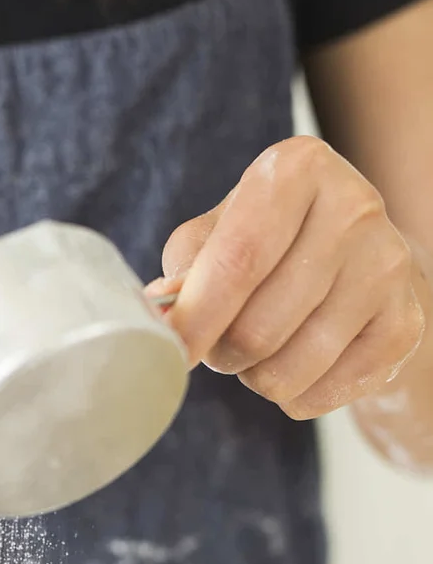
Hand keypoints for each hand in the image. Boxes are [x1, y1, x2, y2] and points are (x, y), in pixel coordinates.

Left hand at [153, 136, 426, 418]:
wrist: (359, 262)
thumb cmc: (272, 242)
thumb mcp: (220, 230)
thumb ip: (186, 265)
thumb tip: (161, 315)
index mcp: (298, 168)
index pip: (237, 261)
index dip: (196, 320)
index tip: (172, 352)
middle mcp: (353, 208)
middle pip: (258, 327)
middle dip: (222, 354)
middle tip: (221, 345)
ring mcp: (386, 267)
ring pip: (288, 370)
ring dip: (256, 377)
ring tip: (262, 350)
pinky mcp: (404, 324)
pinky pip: (322, 394)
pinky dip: (295, 395)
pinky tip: (301, 363)